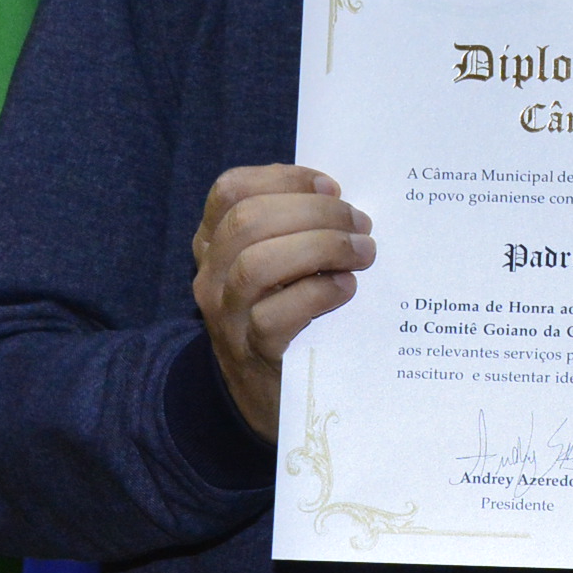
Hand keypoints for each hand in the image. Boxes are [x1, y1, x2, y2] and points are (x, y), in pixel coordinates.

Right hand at [193, 164, 374, 437]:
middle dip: (314, 212)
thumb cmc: (283, 312)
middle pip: (249, 221)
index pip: (231, 190)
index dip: (284, 179)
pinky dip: (318, 294)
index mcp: (214, 242)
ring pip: (257, 264)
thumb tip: (342, 200)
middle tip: (361, 222)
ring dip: (320, 248)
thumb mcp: (275, 265)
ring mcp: (226, 315)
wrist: (260, 393)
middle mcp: (211, 275)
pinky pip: (275, 316)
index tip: (331, 186)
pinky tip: (347, 289)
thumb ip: (294, 229)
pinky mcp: (252, 351)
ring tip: (361, 253)